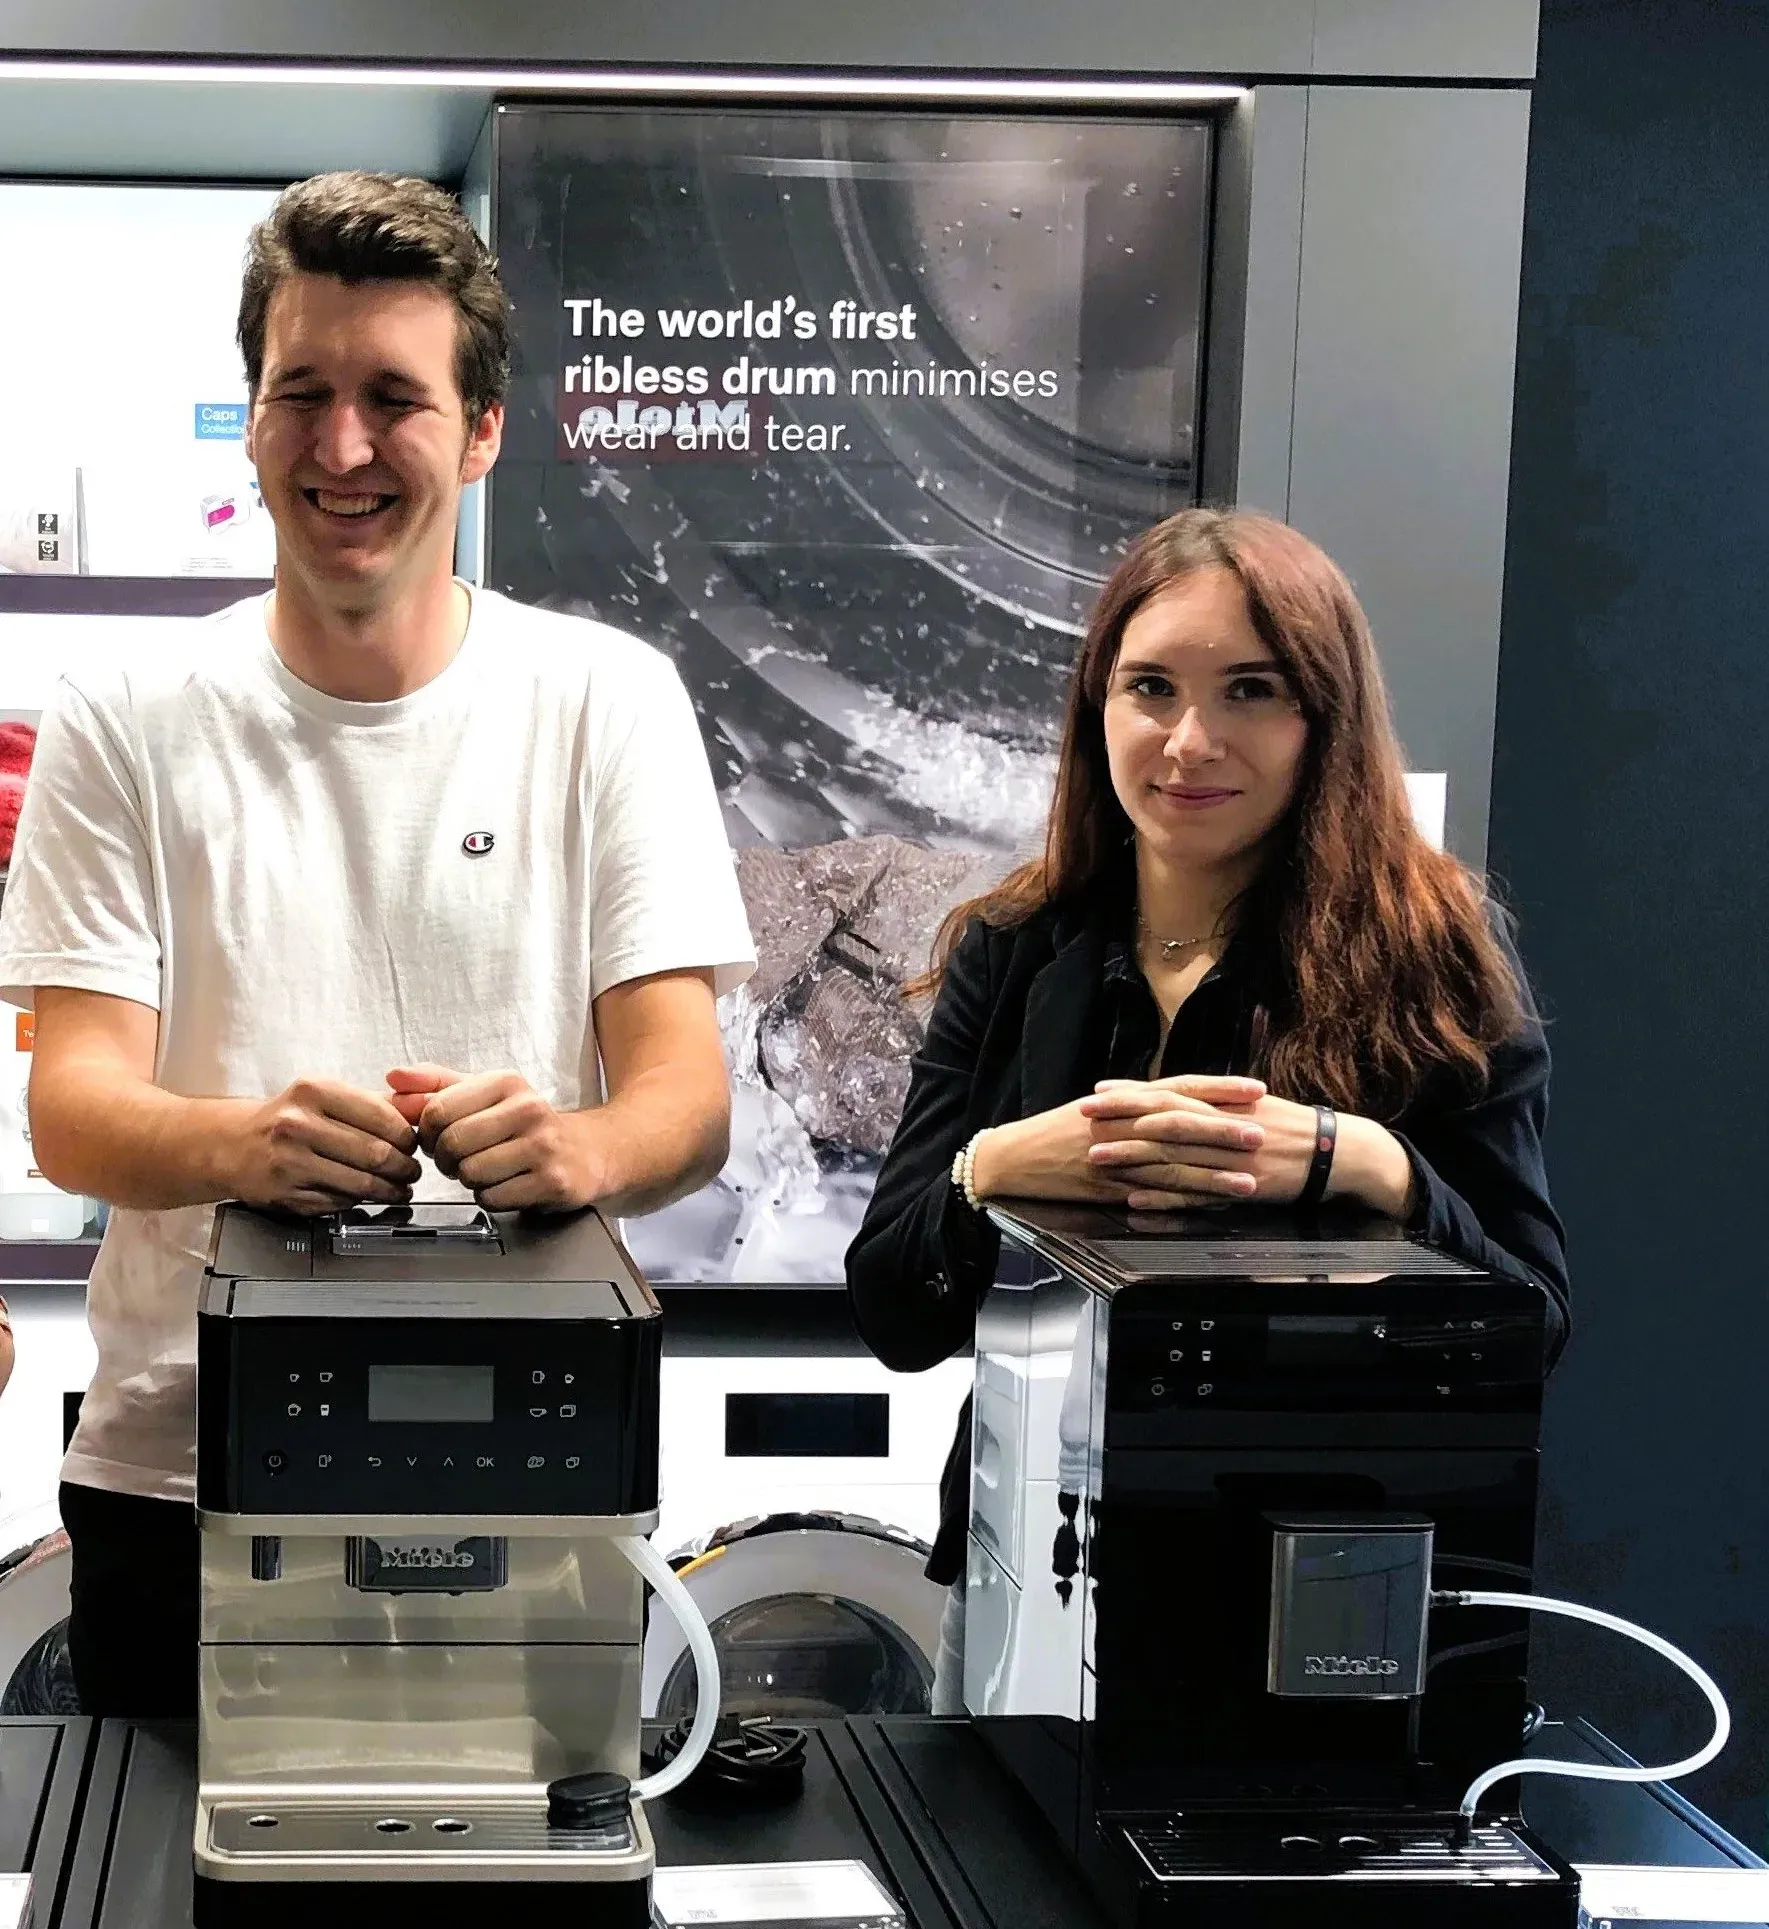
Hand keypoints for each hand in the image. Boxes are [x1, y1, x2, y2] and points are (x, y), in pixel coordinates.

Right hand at [232, 1078, 420, 1214]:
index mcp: (314, 1091)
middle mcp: (298, 1124)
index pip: (381, 1116)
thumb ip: (373, 1102)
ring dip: (390, 1190)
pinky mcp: (285, 1193)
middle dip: (404, 1167)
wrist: (232, 1145)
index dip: (407, 1136)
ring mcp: (289, 1161)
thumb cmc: (287, 1118)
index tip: (414, 1144)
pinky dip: (360, 1202)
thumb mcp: (325, 1096)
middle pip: (375, 1153)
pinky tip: (367, 1197)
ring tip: (399, 1189)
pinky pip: (339, 1202)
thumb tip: (421, 1110)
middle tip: (412, 1171)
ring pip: (361, 1183)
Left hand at [387, 1064, 599, 1211]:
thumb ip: (434, 1085)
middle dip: (445, 1159)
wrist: (588, 1151)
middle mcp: (528, 1109)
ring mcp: (543, 1146)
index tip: (439, 1137)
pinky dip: (490, 1198)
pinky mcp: (552, 1181)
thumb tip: (393, 1079)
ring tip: (485, 1171)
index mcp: (506, 1083)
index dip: (427, 1132)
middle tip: (458, 1160)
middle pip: (452, 1143)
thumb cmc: (525, 1124)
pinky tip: (505, 1185)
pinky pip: (493, 1198)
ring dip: (469, 1180)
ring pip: (471, 1173)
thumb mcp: (484, 1094)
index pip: (437, 1109)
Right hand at [973, 1075, 1265, 1209]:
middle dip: (1224, 1130)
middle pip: (1182, 1125)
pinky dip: (1183, 1202)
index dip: (1220, 1088)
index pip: (1181, 1088)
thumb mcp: (1100, 1108)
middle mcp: (1125, 1125)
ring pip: (1172, 1165)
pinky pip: (1152, 1196)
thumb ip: (1140, 1106)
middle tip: (1262, 1134)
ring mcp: (1117, 1158)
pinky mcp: (1109, 1189)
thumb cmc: (1057, 1131)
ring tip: (1249, 1180)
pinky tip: (1209, 1208)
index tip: (1256, 1088)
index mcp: (1126, 1101)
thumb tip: (1179, 1101)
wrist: (1015, 1156)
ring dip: (1213, 1174)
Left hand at [1086, 1081, 1413, 1215]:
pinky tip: (1136, 1201)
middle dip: (1121, 1116)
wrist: (1337, 1153)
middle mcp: (1225, 1126)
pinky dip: (1165, 1198)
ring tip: (1098, 1158)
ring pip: (1174, 1157)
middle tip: (1084, 1115)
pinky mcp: (1241, 1189)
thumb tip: (1178, 1096)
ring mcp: (1232, 1158)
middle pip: (1164, 1119)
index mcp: (1226, 1103)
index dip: (1132, 1092)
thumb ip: (1215, 1102)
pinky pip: (1197, 1195)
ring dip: (1133, 1158)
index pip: (1170, 1093)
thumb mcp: (1253, 1104)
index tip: (1099, 1090)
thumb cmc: (1294, 1127)